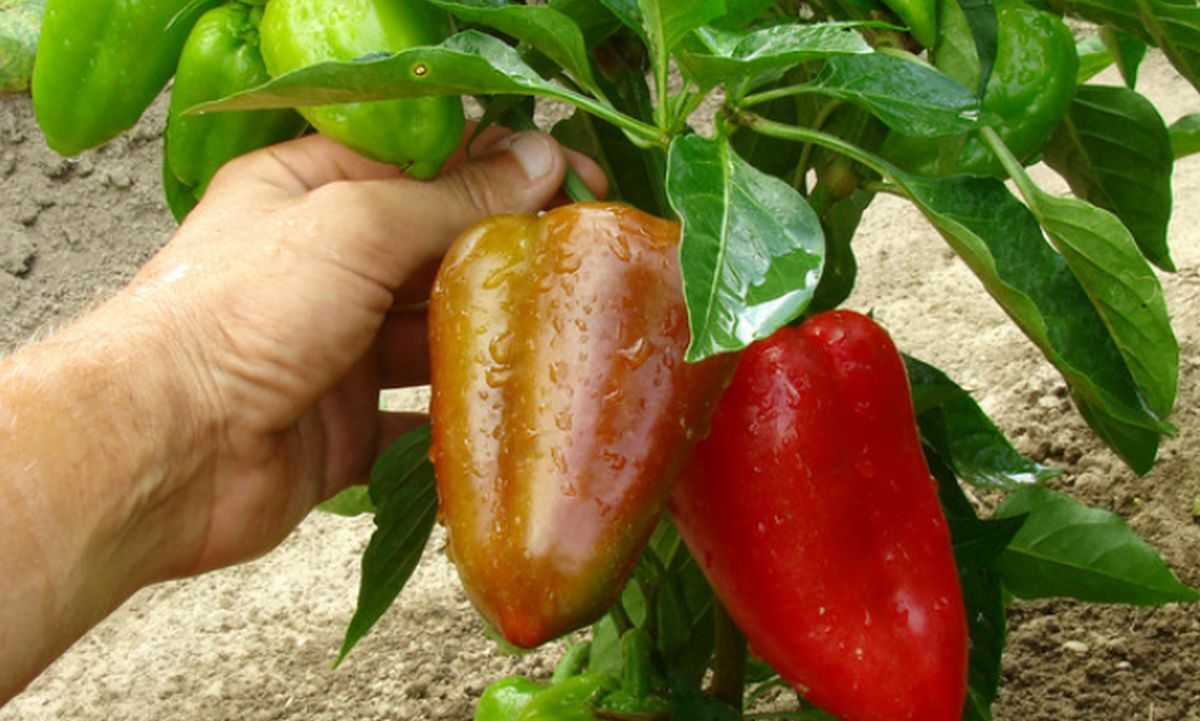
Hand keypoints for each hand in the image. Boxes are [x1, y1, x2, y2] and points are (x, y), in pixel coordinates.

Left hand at [123, 129, 605, 577]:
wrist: (162, 450)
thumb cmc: (239, 313)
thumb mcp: (355, 226)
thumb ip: (451, 198)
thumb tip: (539, 161)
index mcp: (309, 192)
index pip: (423, 164)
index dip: (500, 169)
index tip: (573, 180)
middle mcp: (321, 267)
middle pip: (434, 252)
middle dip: (504, 257)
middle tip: (586, 261)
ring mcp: (332, 351)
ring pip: (432, 339)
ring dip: (488, 341)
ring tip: (562, 337)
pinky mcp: (341, 428)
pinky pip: (414, 422)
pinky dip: (456, 423)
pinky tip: (509, 413)